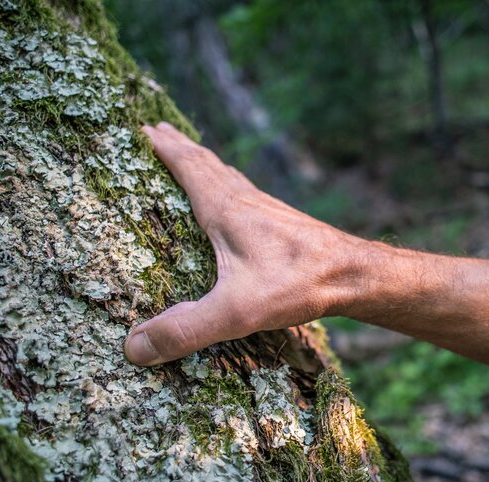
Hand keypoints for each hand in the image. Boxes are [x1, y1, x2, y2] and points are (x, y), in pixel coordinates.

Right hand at [124, 122, 358, 365]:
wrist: (355, 275)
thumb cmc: (297, 285)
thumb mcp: (235, 312)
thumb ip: (185, 330)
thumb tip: (133, 348)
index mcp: (225, 210)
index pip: (187, 167)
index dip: (162, 147)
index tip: (140, 127)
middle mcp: (245, 201)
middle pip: (206, 164)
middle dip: (178, 146)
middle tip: (157, 129)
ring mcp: (267, 210)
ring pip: (228, 175)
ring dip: (204, 162)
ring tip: (190, 154)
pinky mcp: (283, 224)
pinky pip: (246, 192)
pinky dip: (228, 183)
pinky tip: (237, 200)